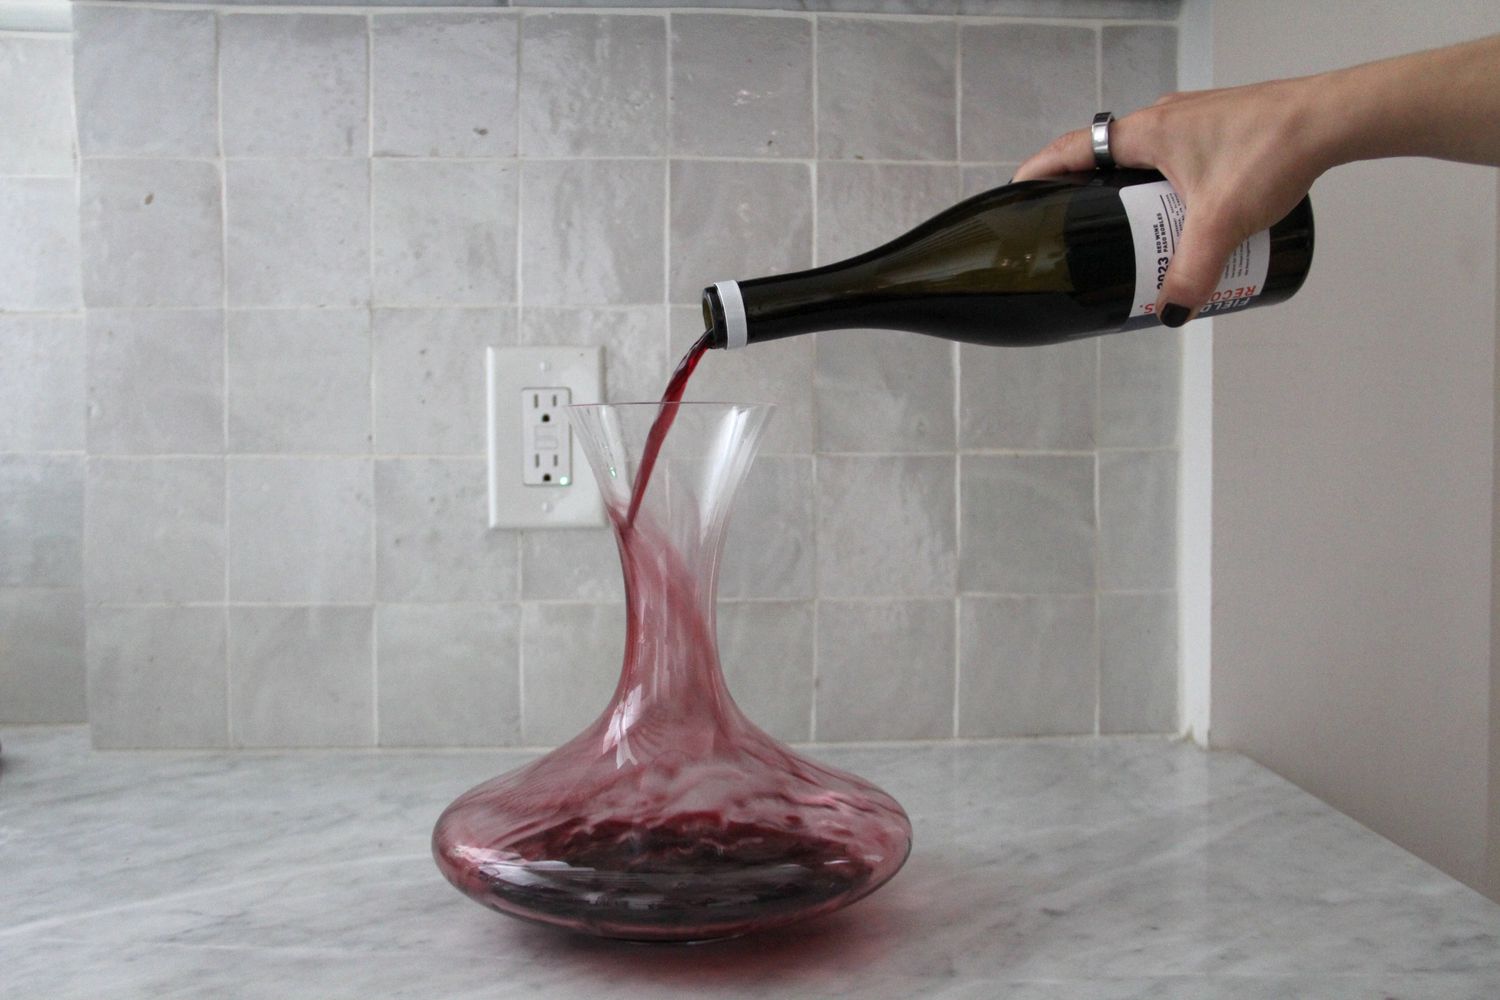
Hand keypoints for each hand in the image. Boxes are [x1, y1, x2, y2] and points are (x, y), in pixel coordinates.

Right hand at [1013, 77, 1331, 325]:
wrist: (1335, 119)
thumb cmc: (1273, 151)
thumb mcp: (1221, 224)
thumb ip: (1192, 274)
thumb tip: (1171, 315)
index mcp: (1147, 132)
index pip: (1075, 149)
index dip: (1042, 171)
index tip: (1020, 192)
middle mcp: (1166, 118)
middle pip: (1110, 158)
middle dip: (1096, 196)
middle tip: (1091, 233)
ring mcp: (1197, 119)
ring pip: (1151, 158)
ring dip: (1139, 192)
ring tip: (1144, 233)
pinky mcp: (1225, 126)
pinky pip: (1182, 156)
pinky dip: (1174, 184)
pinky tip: (1193, 211)